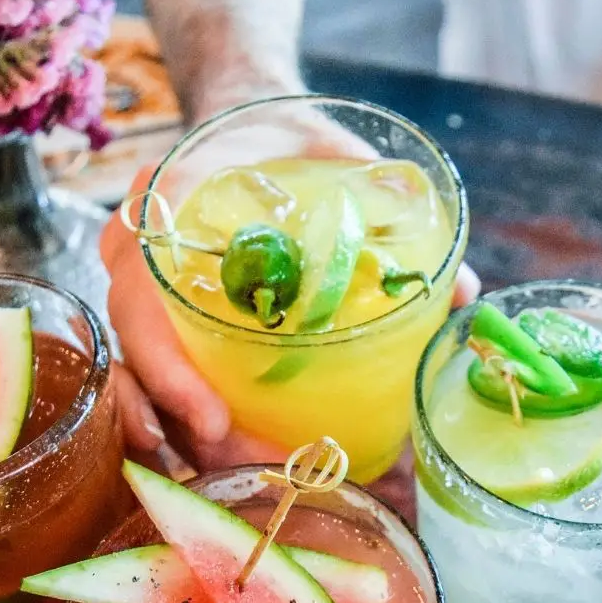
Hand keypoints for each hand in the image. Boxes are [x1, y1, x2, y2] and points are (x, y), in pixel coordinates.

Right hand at [102, 168, 480, 470]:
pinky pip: (153, 383)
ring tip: (250, 474)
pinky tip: (225, 457)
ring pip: (139, 382)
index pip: (138, 296)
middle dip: (189, 428)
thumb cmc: (288, 144)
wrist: (251, 129)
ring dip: (187, 438)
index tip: (215, 419)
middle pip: (137, 359)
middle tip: (257, 465)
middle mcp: (137, 256)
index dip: (167, 367)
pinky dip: (183, 425)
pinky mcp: (163, 327)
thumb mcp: (337, 158)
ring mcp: (144, 297)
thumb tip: (464, 294)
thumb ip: (395, 212)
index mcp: (164, 206)